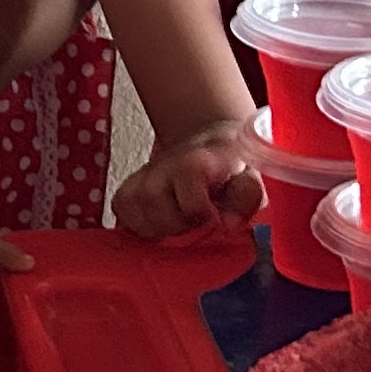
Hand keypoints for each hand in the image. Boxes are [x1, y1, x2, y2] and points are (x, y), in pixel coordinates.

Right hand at [110, 116, 261, 242]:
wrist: (210, 144)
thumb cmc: (231, 168)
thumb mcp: (250, 178)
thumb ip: (246, 198)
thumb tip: (228, 224)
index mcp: (196, 162)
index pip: (189, 200)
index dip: (201, 216)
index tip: (212, 219)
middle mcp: (163, 166)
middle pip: (154, 204)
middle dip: (175, 225)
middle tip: (192, 224)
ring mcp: (142, 176)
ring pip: (133, 209)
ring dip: (155, 227)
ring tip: (175, 225)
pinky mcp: (128, 187)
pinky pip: (120, 210)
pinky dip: (136, 223)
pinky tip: (157, 223)